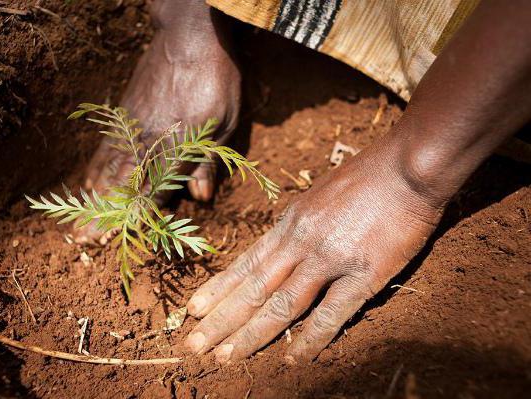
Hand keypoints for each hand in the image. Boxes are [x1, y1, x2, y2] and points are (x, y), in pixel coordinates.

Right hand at [76, 0, 239, 243]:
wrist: (189, 33)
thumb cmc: (215, 77)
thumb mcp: (223, 119)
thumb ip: (207, 160)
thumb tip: (200, 197)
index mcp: (176, 146)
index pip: (153, 191)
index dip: (136, 219)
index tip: (118, 241)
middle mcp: (147, 141)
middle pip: (122, 185)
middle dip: (104, 215)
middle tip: (83, 241)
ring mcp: (131, 127)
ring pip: (109, 169)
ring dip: (94, 198)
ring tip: (78, 219)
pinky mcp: (124, 113)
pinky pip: (107, 146)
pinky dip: (96, 168)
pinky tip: (89, 181)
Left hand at [184, 135, 443, 362]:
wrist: (409, 164)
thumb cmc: (367, 175)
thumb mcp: (318, 194)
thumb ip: (298, 223)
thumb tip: (282, 246)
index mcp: (290, 222)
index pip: (245, 263)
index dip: (218, 289)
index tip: (192, 310)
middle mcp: (300, 241)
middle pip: (252, 288)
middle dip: (220, 319)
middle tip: (193, 344)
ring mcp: (329, 258)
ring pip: (280, 304)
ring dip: (250, 334)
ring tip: (225, 358)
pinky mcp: (364, 273)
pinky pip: (332, 313)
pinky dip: (310, 338)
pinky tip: (291, 358)